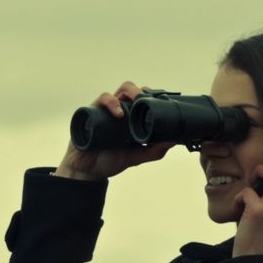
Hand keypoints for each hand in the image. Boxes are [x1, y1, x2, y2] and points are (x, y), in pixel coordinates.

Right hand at [55, 80, 174, 179]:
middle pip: (131, 91)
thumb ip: (154, 151)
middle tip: (149, 100)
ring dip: (130, 92)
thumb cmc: (110, 161)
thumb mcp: (137, 157)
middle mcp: (119, 112)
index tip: (162, 100)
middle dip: (142, 91)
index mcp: (130, 119)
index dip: (152, 96)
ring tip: (136, 102)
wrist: (88, 171)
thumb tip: (174, 141)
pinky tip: (118, 114)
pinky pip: (102, 100)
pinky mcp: (92, 112)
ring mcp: (106, 111)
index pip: (142, 100)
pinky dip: (111, 103)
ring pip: (119, 92)